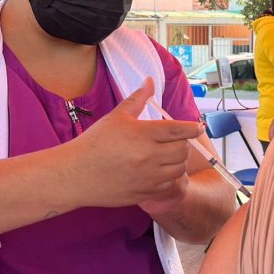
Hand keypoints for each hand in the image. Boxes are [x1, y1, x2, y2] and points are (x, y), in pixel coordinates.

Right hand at [71, 79, 202, 208]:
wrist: (76, 174)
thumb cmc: (95, 142)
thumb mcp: (117, 116)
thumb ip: (138, 98)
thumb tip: (150, 80)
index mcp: (143, 134)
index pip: (178, 129)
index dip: (192, 128)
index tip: (198, 127)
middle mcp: (149, 156)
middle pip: (183, 150)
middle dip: (182, 144)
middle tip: (174, 141)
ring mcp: (148, 177)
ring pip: (179, 169)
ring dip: (177, 161)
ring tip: (166, 156)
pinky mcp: (145, 192)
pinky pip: (169, 186)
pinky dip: (169, 178)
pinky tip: (158, 171)